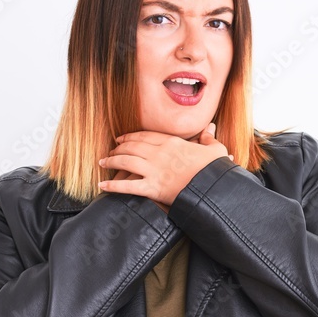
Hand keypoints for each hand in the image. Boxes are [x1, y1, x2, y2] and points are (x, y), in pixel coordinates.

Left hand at [97, 123, 229, 211]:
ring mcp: (154, 170)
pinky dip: (113, 186)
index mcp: (173, 143)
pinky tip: (102, 185)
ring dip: (111, 161)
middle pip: (132, 146)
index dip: (131, 136)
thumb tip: (211, 127)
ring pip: (125, 161)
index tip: (122, 138)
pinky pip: (127, 186)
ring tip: (103, 162)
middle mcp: (160, 154)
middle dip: (118, 148)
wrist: (214, 189)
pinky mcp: (153, 188)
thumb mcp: (215, 150)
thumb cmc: (215, 170)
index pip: (146, 135)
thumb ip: (209, 138)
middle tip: (110, 151)